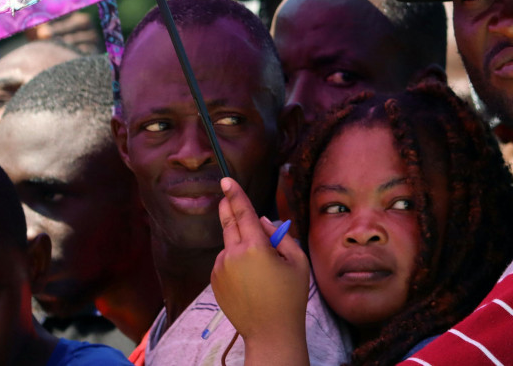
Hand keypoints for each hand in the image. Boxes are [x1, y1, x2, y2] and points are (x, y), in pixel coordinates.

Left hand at [211, 178, 309, 342]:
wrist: (270, 332)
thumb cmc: (290, 297)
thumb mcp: (297, 263)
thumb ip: (281, 237)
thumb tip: (262, 222)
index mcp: (255, 248)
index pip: (243, 212)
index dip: (234, 194)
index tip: (226, 180)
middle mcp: (233, 255)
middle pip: (228, 222)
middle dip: (228, 207)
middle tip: (226, 195)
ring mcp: (220, 269)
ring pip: (229, 245)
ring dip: (239, 243)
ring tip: (260, 267)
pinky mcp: (215, 281)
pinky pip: (225, 262)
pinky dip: (234, 261)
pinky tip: (250, 279)